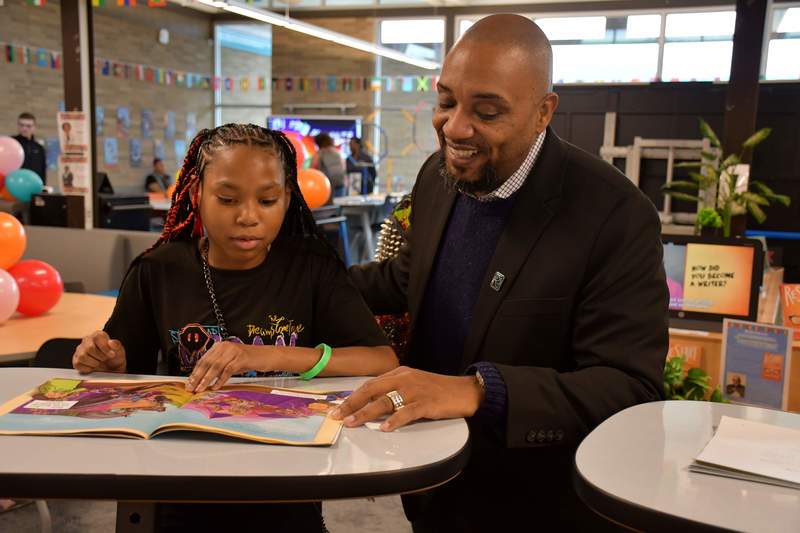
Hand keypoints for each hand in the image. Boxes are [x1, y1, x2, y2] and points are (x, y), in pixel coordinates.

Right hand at [72, 331, 126, 373]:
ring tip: (99, 363)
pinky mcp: (75, 360)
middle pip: (89, 348)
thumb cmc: (115, 359)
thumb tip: (111, 343)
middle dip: (100, 357)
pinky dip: (87, 368)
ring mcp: (79, 350)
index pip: (97, 338)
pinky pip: (78, 364)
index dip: (105, 348)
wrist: (111, 370)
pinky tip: (93, 367)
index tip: (112, 355)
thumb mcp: (120, 352)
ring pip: (82, 356)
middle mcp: (86, 340)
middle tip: (105, 359)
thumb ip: (117, 346)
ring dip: (94, 363)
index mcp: (98, 335)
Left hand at [186, 342, 262, 392]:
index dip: (195, 372)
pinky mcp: (241, 358)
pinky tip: (216, 386)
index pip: (203, 359)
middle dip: (198, 376)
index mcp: (219, 346)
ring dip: (207, 379)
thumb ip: (218, 367)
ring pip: (216, 366)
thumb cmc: (248, 360)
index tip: (189, 383)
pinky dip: (220, 379)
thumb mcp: (230, 362)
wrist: (267, 356)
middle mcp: (225, 346)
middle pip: (207, 362)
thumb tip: (203, 380)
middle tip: (191, 388)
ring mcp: (233, 351)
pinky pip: (227, 370)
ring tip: (201, 389)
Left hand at [330, 366, 483, 431]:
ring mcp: (415, 391)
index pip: (370, 384)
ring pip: (385, 401)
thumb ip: (395, 389)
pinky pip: (407, 412)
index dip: (352, 396)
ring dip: (366, 413)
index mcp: (399, 373)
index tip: (338, 408)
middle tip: (337, 416)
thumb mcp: (413, 383)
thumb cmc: (438, 389)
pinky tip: (384, 428)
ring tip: (352, 423)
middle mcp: (404, 379)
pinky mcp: (427, 403)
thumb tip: (372, 403)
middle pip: (372, 390)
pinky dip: (394, 420)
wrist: (465, 390)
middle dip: (352, 404)